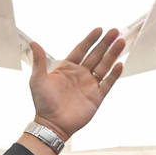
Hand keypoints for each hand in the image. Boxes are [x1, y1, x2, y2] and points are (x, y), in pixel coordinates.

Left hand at [29, 28, 124, 142]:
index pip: (81, 49)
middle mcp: (80, 75)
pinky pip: (107, 83)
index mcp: (67, 68)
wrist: (51, 125)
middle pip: (96, 55)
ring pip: (104, 66)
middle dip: (106, 43)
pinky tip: (119, 64)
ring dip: (113, 54)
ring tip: (121, 42)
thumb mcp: (38, 80)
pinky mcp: (96, 97)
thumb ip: (39, 61)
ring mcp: (89, 85)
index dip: (90, 39)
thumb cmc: (43, 104)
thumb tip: (33, 43)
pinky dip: (114, 75)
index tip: (99, 29)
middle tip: (115, 31)